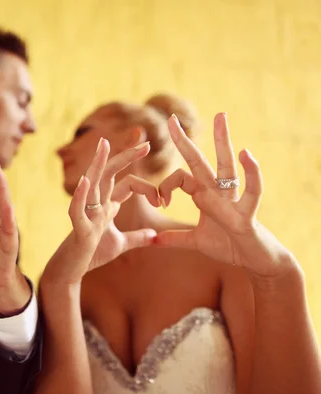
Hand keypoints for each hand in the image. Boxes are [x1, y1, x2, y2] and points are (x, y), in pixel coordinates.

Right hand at [41, 138, 158, 286]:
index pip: (128, 184)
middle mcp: (95, 204)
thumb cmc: (92, 254)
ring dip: (97, 164)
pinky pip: (77, 208)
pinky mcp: (79, 228)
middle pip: (109, 174)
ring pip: (91, 183)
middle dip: (126, 157)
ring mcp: (86, 214)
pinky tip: (85, 181)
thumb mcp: (120, 244)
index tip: (161, 200)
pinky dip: (80, 195)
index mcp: (106, 205)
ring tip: (104, 145)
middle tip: (145, 144)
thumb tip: (155, 235)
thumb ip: (137, 237)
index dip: (147, 188)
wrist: (72, 270)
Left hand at [156, 113, 296, 278]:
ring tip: (220, 115)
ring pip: (226, 166)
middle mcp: (218, 192)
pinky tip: (246, 154)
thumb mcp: (196, 242)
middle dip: (185, 141)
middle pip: (200, 161)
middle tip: (172, 118)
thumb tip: (153, 240)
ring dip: (223, 141)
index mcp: (204, 196)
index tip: (159, 203)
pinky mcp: (247, 214)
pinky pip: (252, 191)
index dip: (164, 188)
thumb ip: (175, 238)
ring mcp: (233, 200)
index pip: (180, 178)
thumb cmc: (229, 247)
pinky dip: (251, 173)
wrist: (255, 262)